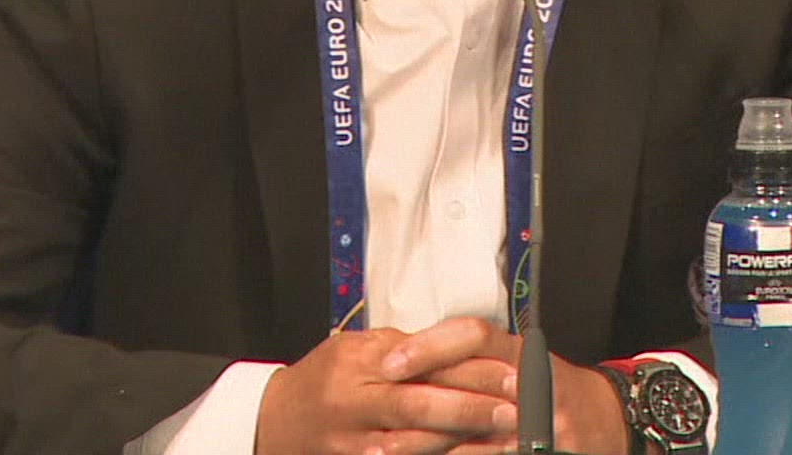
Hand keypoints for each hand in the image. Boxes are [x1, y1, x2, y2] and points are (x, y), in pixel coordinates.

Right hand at [255, 319, 517, 454]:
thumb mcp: (357, 349)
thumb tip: (464, 347)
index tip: (510, 370)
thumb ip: (405, 349)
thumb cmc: (325, 379)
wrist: (276, 421)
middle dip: (471, 408)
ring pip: (413, 444)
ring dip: (462, 443)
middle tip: (515, 409)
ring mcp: (352, 441)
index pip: (422, 360)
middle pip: (419, 404)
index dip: (468, 367)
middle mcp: (352, 401)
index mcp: (358, 361)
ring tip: (504, 440)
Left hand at [383, 319, 629, 454]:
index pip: (474, 336)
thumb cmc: (554, 389)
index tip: (392, 361)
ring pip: (473, 427)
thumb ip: (477, 362)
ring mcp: (540, 420)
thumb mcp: (521, 363)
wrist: (608, 420)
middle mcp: (532, 382)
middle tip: (380, 407)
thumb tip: (412, 358)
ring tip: (386, 446)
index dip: (431, 346)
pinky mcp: (540, 450)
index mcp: (522, 352)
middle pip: (469, 381)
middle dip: (419, 396)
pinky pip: (491, 454)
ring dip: (426, 440)